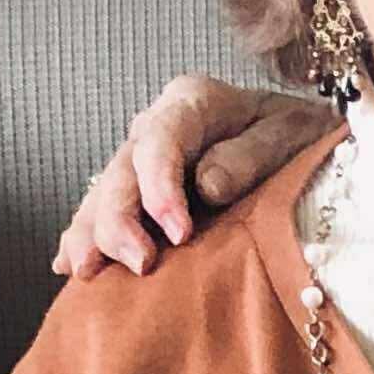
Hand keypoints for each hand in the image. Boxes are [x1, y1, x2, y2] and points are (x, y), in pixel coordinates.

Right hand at [53, 77, 335, 279]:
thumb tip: (206, 185)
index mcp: (194, 103)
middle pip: (122, 171)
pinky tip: (67, 266)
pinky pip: (103, 212)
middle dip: (121, 219)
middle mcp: (157, 125)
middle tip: (138, 264)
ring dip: (92, 234)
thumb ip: (250, 156)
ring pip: (104, 193)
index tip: (179, 234)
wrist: (306, 139)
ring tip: (84, 271)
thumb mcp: (292, 136)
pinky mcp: (140, 189)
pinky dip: (86, 237)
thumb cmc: (301, 136)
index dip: (161, 189)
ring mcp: (142, 159)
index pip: (160, 141)